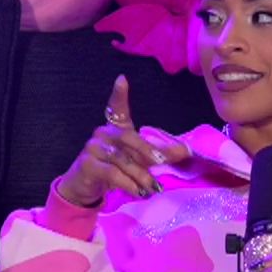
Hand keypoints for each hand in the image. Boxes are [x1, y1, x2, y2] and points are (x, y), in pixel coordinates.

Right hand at [56, 76, 190, 207]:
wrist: (86, 189)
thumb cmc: (115, 170)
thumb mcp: (140, 162)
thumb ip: (160, 155)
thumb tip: (185, 150)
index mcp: (116, 128)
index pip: (116, 108)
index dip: (119, 95)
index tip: (122, 80)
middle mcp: (103, 133)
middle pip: (127, 137)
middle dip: (146, 150)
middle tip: (161, 162)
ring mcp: (93, 148)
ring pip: (121, 159)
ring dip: (140, 175)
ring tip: (152, 189)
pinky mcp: (87, 165)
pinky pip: (111, 173)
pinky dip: (128, 183)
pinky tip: (137, 192)